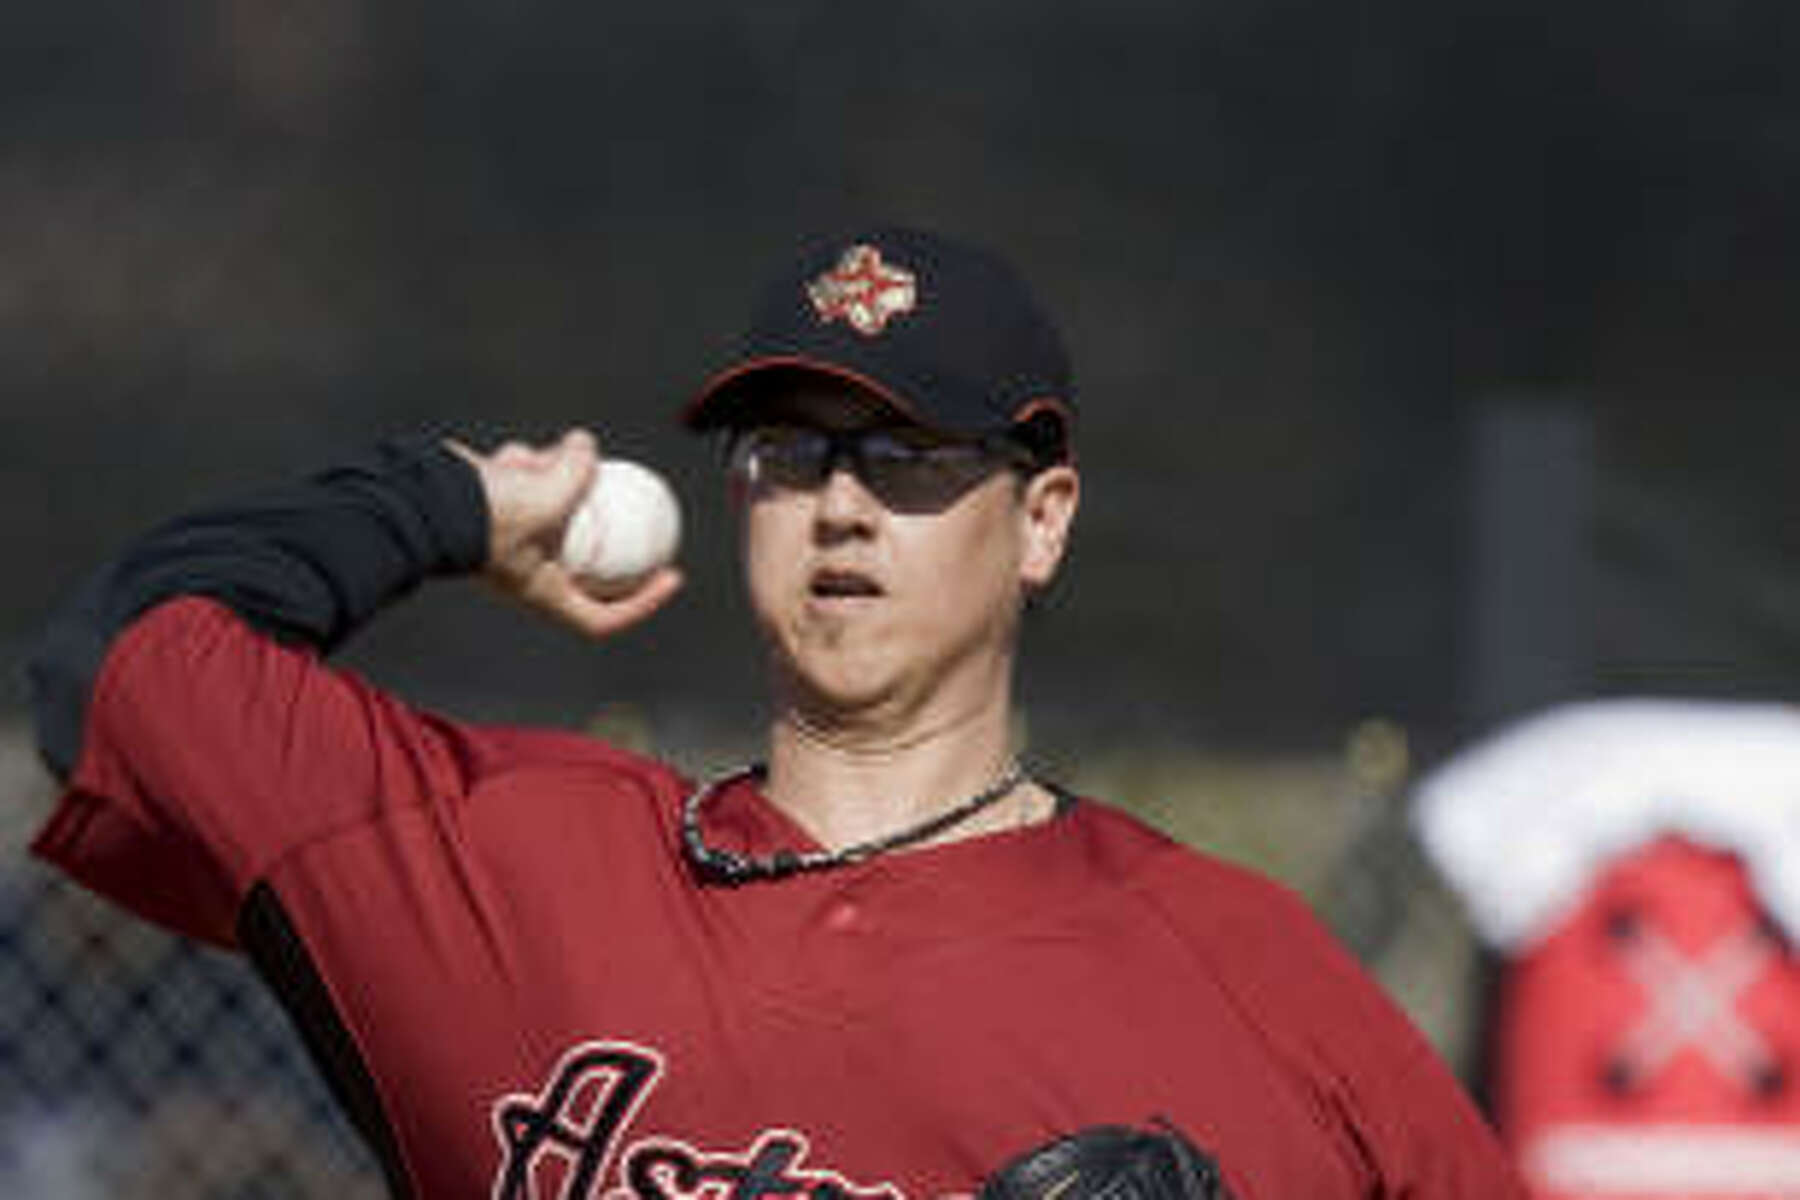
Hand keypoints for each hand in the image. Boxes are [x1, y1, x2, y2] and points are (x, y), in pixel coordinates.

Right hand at [446, 428, 682, 638]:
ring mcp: (510, 538)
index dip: (642, 603)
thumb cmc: (482, 515)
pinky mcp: (492, 511)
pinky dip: (523, 468)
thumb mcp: (548, 495)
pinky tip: (513, 455)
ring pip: (553, 506)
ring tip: (544, 462)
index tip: (670, 576)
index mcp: (545, 591)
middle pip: (583, 551)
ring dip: (553, 479)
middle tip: (612, 490)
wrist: (422, 499)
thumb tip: (587, 446)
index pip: (602, 616)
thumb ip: (577, 472)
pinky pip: (523, 488)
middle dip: (593, 516)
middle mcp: (530, 569)